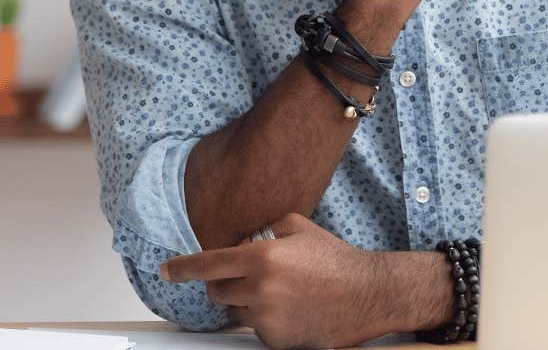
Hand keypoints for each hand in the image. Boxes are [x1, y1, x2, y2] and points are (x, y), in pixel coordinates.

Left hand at [160, 213, 389, 348]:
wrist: (362, 294)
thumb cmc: (332, 258)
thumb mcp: (300, 227)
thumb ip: (267, 229)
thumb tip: (246, 238)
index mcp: (262, 257)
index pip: (209, 264)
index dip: (183, 268)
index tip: (165, 270)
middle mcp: (258, 289)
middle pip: (216, 292)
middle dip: (223, 283)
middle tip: (245, 275)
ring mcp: (265, 319)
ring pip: (232, 312)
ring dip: (243, 302)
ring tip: (273, 292)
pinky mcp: (273, 341)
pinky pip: (254, 329)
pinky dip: (263, 318)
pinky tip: (288, 308)